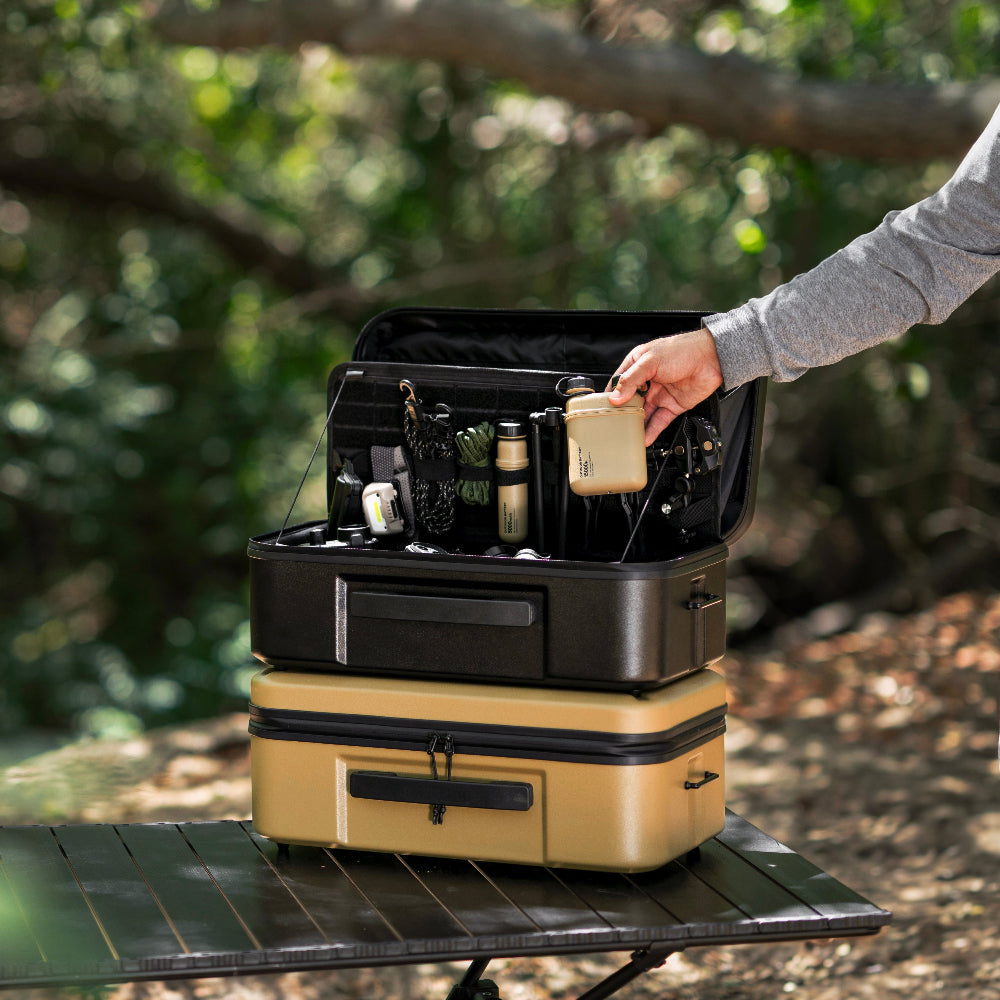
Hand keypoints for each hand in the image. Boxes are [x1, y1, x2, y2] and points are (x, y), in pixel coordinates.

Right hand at [607, 328, 723, 445]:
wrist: (711, 358)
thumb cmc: (683, 350)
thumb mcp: (650, 361)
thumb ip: (631, 380)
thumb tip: (616, 397)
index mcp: (638, 364)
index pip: (619, 382)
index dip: (611, 394)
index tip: (603, 407)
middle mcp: (648, 380)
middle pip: (630, 400)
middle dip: (623, 412)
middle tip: (614, 424)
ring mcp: (660, 393)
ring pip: (644, 413)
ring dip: (637, 424)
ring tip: (627, 436)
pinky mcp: (673, 405)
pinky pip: (660, 421)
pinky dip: (652, 431)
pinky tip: (645, 438)